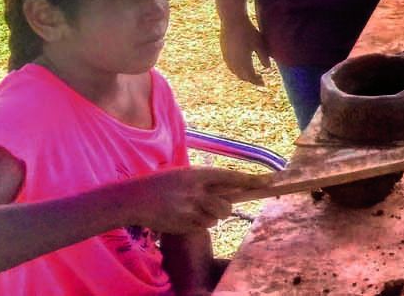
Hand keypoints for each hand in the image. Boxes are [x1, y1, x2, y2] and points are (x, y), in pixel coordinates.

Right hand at [122, 168, 268, 235]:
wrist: (134, 199)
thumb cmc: (163, 184)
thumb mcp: (185, 175)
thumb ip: (207, 181)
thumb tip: (234, 187)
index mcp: (197, 175)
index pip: (231, 177)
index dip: (251, 180)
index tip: (269, 181)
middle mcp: (195, 193)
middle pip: (227, 205)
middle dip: (225, 207)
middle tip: (213, 203)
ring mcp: (189, 211)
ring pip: (216, 218)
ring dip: (210, 216)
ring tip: (193, 209)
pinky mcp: (183, 226)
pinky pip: (203, 227)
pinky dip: (198, 224)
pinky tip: (183, 216)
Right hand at [219, 15, 268, 85]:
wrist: (232, 20)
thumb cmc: (248, 30)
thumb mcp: (259, 43)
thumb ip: (264, 56)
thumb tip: (268, 68)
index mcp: (243, 61)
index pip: (251, 76)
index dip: (257, 81)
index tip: (264, 84)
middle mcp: (233, 62)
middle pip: (242, 76)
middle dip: (251, 79)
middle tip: (260, 80)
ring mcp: (227, 58)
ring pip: (235, 72)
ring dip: (243, 76)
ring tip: (252, 75)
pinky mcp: (224, 53)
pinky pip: (230, 66)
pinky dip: (237, 70)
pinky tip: (241, 68)